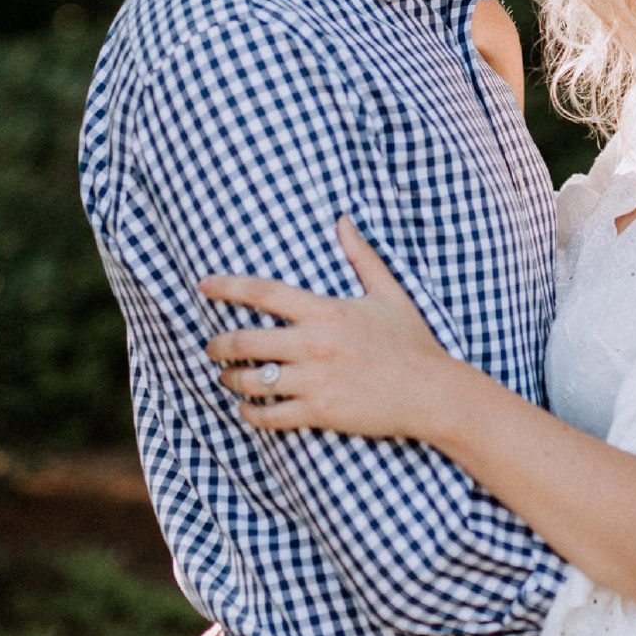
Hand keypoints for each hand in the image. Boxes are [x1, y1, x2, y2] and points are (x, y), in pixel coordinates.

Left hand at [199, 221, 454, 439]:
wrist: (431, 393)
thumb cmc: (411, 342)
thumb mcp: (389, 294)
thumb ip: (362, 256)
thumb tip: (344, 220)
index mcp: (325, 311)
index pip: (263, 293)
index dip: (228, 286)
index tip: (204, 285)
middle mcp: (314, 344)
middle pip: (245, 340)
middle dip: (219, 344)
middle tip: (211, 347)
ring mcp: (314, 380)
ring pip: (251, 380)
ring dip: (230, 379)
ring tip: (226, 377)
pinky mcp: (319, 411)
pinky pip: (269, 415)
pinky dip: (250, 412)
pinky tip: (246, 408)